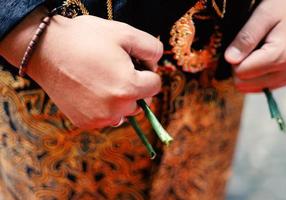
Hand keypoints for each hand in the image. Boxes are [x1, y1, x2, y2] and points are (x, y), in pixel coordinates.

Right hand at [0, 7, 162, 128]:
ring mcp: (100, 119)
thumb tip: (157, 65)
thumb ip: (153, 48)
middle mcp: (116, 109)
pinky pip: (107, 117)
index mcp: (129, 88)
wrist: (45, 50)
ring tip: (103, 79)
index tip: (132, 61)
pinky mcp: (85, 123)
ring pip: (125, 111)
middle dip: (136, 86)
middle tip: (117, 69)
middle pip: (142, 100)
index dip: (147, 70)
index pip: (155, 85)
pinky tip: (92, 90)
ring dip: (122, 98)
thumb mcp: (125, 33)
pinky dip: (105, 107)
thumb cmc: (85, 38)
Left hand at [225, 0, 285, 92]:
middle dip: (238, 66)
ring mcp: (284, 80)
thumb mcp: (263, 15)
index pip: (240, 72)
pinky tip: (259, 59)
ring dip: (245, 70)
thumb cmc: (283, 9)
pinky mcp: (281, 82)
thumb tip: (230, 59)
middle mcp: (284, 74)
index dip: (235, 58)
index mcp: (280, 57)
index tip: (242, 43)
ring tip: (255, 51)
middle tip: (248, 47)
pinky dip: (252, 74)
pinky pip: (254, 87)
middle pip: (242, 83)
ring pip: (247, 87)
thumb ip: (246, 38)